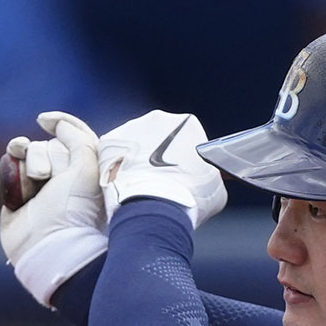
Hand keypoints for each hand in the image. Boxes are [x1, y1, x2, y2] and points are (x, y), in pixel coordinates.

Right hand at [0, 111, 106, 306]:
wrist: (50, 244)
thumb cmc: (76, 207)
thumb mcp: (86, 166)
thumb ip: (75, 137)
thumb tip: (53, 123)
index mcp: (89, 170)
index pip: (75, 135)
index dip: (62, 123)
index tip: (44, 120)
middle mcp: (67, 176)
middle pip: (49, 143)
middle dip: (47, 154)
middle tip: (51, 179)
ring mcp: (42, 184)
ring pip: (29, 152)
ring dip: (31, 161)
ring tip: (37, 182)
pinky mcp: (19, 193)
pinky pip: (11, 165)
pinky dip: (12, 166)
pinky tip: (16, 174)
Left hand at [97, 110, 226, 228]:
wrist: (155, 207)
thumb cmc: (190, 197)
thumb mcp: (216, 186)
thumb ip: (212, 175)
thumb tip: (210, 180)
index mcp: (187, 122)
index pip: (189, 136)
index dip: (187, 158)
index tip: (185, 174)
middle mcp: (158, 118)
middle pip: (160, 136)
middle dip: (160, 154)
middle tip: (164, 180)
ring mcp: (130, 128)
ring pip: (136, 144)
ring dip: (139, 160)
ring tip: (144, 185)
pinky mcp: (108, 141)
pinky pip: (117, 154)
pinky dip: (120, 167)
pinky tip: (128, 185)